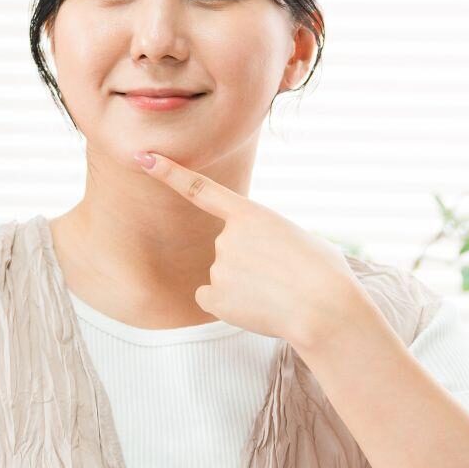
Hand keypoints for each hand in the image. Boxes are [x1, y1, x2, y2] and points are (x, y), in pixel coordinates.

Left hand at [135, 150, 373, 353]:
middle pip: (227, 249)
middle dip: (250, 263)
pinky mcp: (214, 297)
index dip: (169, 173)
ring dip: (246, 286)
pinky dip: (231, 305)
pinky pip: (212, 298)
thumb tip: (259, 258)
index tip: (143, 157)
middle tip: (282, 276)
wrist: (325, 310)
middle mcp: (227, 238)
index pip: (200, 189)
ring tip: (277, 294)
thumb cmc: (325, 274)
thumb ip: (268, 238)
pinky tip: (256, 308)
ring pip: (224, 276)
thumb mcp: (299, 238)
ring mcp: (218, 267)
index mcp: (252, 215)